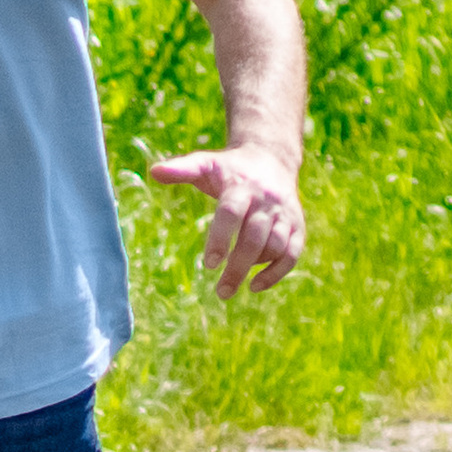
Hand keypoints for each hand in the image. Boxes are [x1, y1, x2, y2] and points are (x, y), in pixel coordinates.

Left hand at [149, 147, 305, 298]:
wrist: (271, 159)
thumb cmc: (230, 168)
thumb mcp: (206, 163)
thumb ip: (181, 170)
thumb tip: (154, 172)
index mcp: (242, 186)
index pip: (231, 213)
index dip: (221, 238)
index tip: (209, 264)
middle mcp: (267, 200)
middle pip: (255, 237)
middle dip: (238, 266)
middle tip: (221, 292)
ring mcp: (284, 214)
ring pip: (277, 245)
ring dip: (256, 270)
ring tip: (229, 287)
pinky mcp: (297, 225)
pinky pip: (292, 253)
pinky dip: (277, 272)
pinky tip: (255, 286)